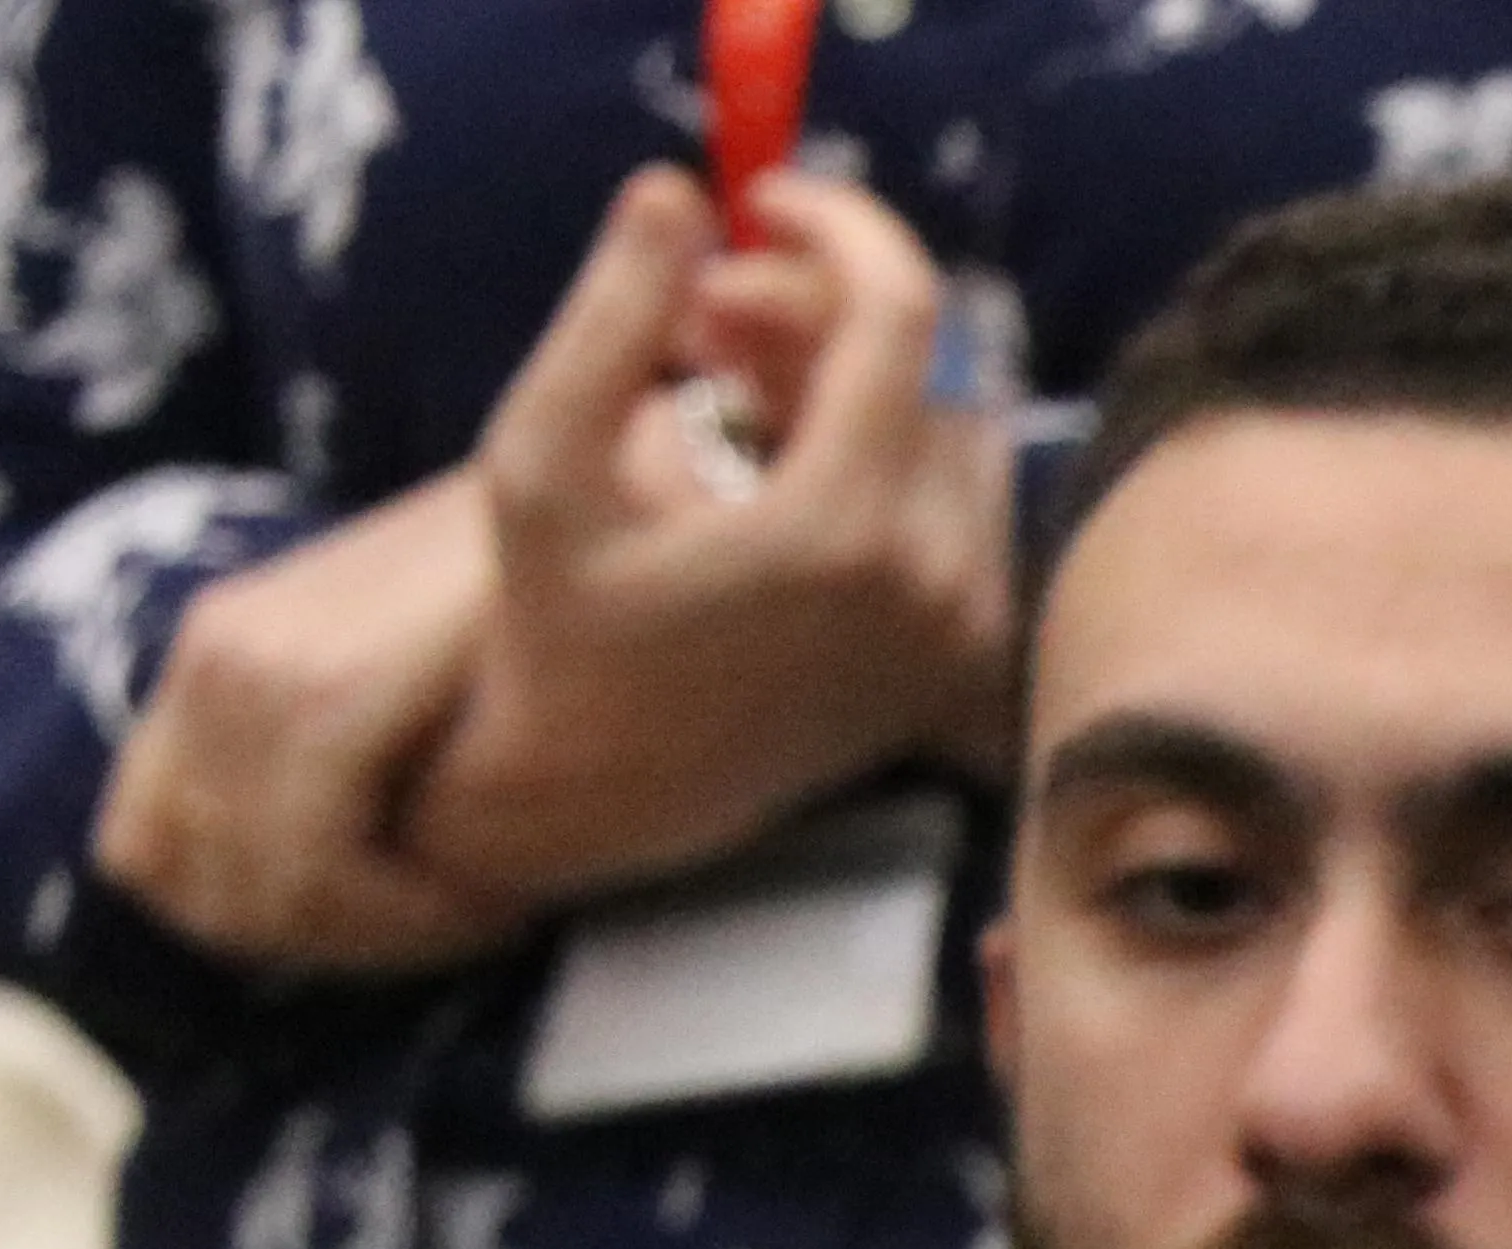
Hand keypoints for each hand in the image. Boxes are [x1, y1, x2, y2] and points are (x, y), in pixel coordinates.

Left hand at [89, 468, 526, 972]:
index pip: (144, 851)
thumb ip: (351, 747)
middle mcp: (211, 660)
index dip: (241, 924)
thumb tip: (351, 865)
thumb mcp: (412, 673)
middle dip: (326, 946)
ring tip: (484, 919)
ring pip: (264, 894)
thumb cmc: (542, 596)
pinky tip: (493, 904)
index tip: (368, 932)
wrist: (608, 503)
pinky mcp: (322, 694)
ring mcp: (253, 672)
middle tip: (443, 936)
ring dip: (381, 939)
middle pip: (199, 890)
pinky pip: (320, 866)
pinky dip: (409, 917)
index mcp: (211, 658)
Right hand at [400, 165, 1013, 913]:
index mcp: (842, 528)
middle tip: (707, 317)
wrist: (605, 794)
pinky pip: (964, 495)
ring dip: (855, 374)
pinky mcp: (972, 649)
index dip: (838, 221)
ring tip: (730, 389)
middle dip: (825, 306)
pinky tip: (781, 457)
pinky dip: (889, 445)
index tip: (761, 200)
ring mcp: (967, 622)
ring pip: (955, 420)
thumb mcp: (539, 464)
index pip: (903, 309)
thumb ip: (609, 318)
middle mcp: (936, 577)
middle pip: (933, 359)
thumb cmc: (556, 627)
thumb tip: (677, 190)